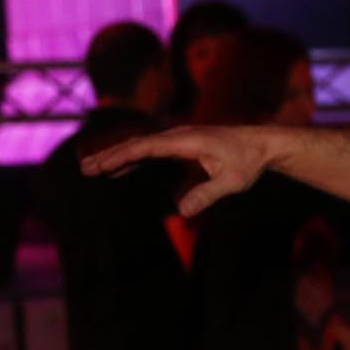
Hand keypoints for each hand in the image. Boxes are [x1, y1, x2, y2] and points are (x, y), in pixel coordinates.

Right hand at [79, 125, 267, 216]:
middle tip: (85, 169)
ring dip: (118, 157)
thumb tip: (182, 212)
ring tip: (93, 170)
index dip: (121, 156)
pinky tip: (120, 170)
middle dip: (110, 156)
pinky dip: (134, 159)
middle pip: (137, 144)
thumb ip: (207, 194)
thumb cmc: (249, 161)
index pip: (146, 147)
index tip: (101, 165)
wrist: (264, 144)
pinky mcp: (183, 146)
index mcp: (186, 140)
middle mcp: (179, 136)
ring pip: (142, 147)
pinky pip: (152, 152)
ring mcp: (180, 140)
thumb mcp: (232, 182)